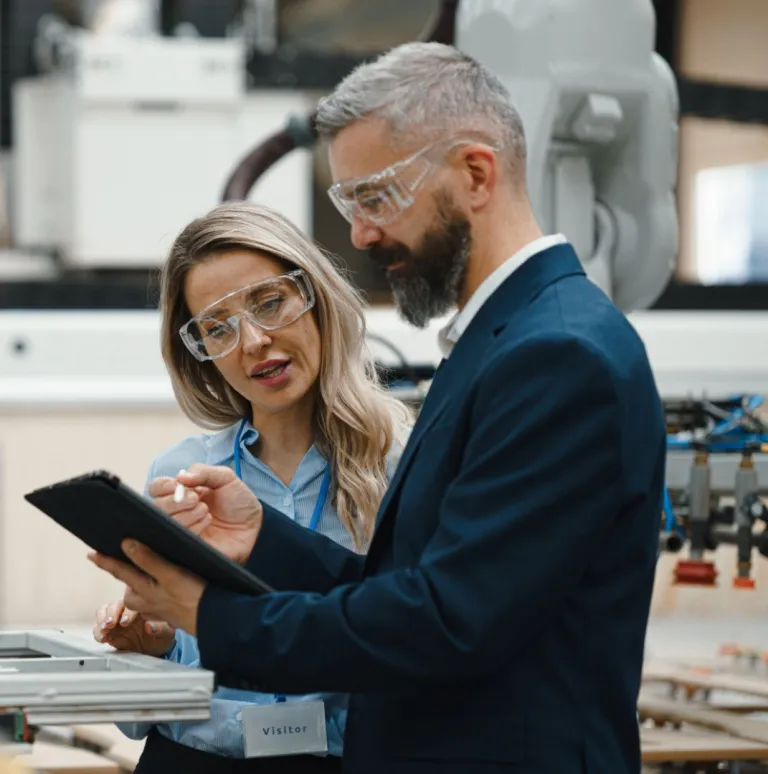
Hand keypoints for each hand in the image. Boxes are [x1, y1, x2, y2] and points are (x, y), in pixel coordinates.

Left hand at [89, 540, 204, 634]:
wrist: (216, 621)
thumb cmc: (195, 598)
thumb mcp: (170, 575)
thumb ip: (148, 560)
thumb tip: (126, 544)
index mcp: (145, 591)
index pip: (120, 571)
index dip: (105, 561)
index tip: (91, 554)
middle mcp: (149, 602)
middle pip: (129, 587)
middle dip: (123, 575)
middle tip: (119, 563)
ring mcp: (160, 609)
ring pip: (141, 597)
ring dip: (139, 587)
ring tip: (143, 576)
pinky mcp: (171, 614)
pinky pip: (155, 605)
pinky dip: (154, 596)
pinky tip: (163, 592)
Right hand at [93, 598, 174, 656]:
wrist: (155, 649)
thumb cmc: (163, 635)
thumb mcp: (167, 633)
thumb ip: (160, 629)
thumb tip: (150, 626)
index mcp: (143, 605)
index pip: (133, 602)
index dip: (128, 612)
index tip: (126, 622)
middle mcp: (128, 609)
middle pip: (115, 604)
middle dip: (111, 613)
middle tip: (110, 624)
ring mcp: (117, 619)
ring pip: (104, 612)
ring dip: (102, 620)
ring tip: (104, 630)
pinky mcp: (109, 631)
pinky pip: (98, 627)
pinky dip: (97, 631)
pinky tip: (102, 638)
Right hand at [148, 464, 262, 564]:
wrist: (255, 525)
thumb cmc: (238, 501)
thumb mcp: (226, 478)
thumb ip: (204, 472)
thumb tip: (181, 476)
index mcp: (181, 492)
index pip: (157, 488)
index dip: (162, 486)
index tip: (177, 485)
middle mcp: (176, 511)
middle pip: (155, 507)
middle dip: (174, 501)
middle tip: (195, 498)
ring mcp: (180, 530)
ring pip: (166, 523)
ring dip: (186, 514)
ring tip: (205, 510)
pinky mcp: (188, 547)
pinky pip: (179, 539)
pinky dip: (193, 527)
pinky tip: (207, 522)